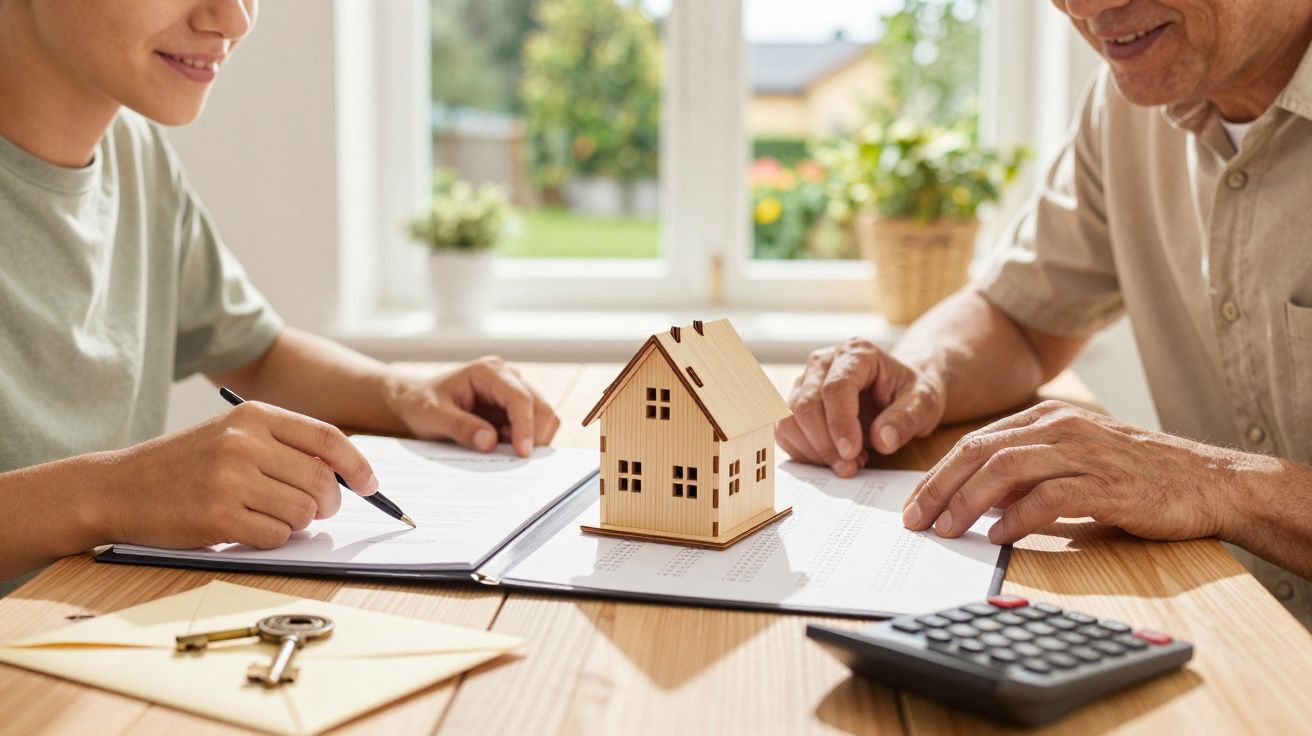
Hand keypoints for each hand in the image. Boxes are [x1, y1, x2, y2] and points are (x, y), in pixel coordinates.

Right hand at [104, 402, 378, 549]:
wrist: (118, 486)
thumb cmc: (186, 463)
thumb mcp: (234, 434)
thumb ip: (286, 445)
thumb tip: (347, 476)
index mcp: (255, 415)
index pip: (329, 439)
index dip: (358, 466)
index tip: (370, 485)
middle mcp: (244, 442)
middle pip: (322, 481)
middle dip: (329, 503)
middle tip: (317, 510)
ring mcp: (230, 479)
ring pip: (303, 512)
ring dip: (298, 523)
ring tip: (270, 516)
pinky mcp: (217, 516)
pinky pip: (276, 536)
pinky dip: (273, 539)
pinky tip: (248, 528)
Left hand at [384, 356, 559, 456]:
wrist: (415, 403)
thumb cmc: (422, 404)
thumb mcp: (433, 417)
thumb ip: (460, 427)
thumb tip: (489, 441)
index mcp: (488, 372)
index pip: (520, 397)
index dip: (526, 426)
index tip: (523, 452)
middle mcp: (507, 377)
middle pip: (540, 406)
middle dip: (535, 434)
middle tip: (518, 460)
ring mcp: (512, 392)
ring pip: (542, 416)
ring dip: (532, 438)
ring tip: (504, 451)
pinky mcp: (512, 408)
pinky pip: (532, 427)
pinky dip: (524, 441)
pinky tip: (503, 448)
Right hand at [777, 338, 945, 476]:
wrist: (900, 391)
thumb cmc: (910, 393)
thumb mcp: (924, 404)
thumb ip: (905, 420)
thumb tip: (883, 441)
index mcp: (856, 353)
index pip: (835, 387)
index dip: (839, 423)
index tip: (852, 453)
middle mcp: (823, 362)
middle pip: (805, 405)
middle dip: (825, 444)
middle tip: (851, 467)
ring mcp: (804, 382)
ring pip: (789, 419)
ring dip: (814, 451)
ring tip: (848, 462)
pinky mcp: (795, 403)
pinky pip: (785, 432)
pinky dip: (805, 453)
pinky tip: (833, 458)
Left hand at [902, 400, 1236, 544]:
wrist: (1209, 482)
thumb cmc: (1137, 476)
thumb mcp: (1073, 462)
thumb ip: (1027, 474)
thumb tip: (974, 501)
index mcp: (1047, 419)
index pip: (975, 442)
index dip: (937, 474)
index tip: (913, 504)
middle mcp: (1060, 428)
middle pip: (979, 451)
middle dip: (939, 487)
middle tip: (915, 520)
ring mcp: (1084, 453)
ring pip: (1005, 469)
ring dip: (968, 502)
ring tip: (947, 529)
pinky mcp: (1107, 484)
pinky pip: (1049, 497)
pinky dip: (1017, 518)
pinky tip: (999, 536)